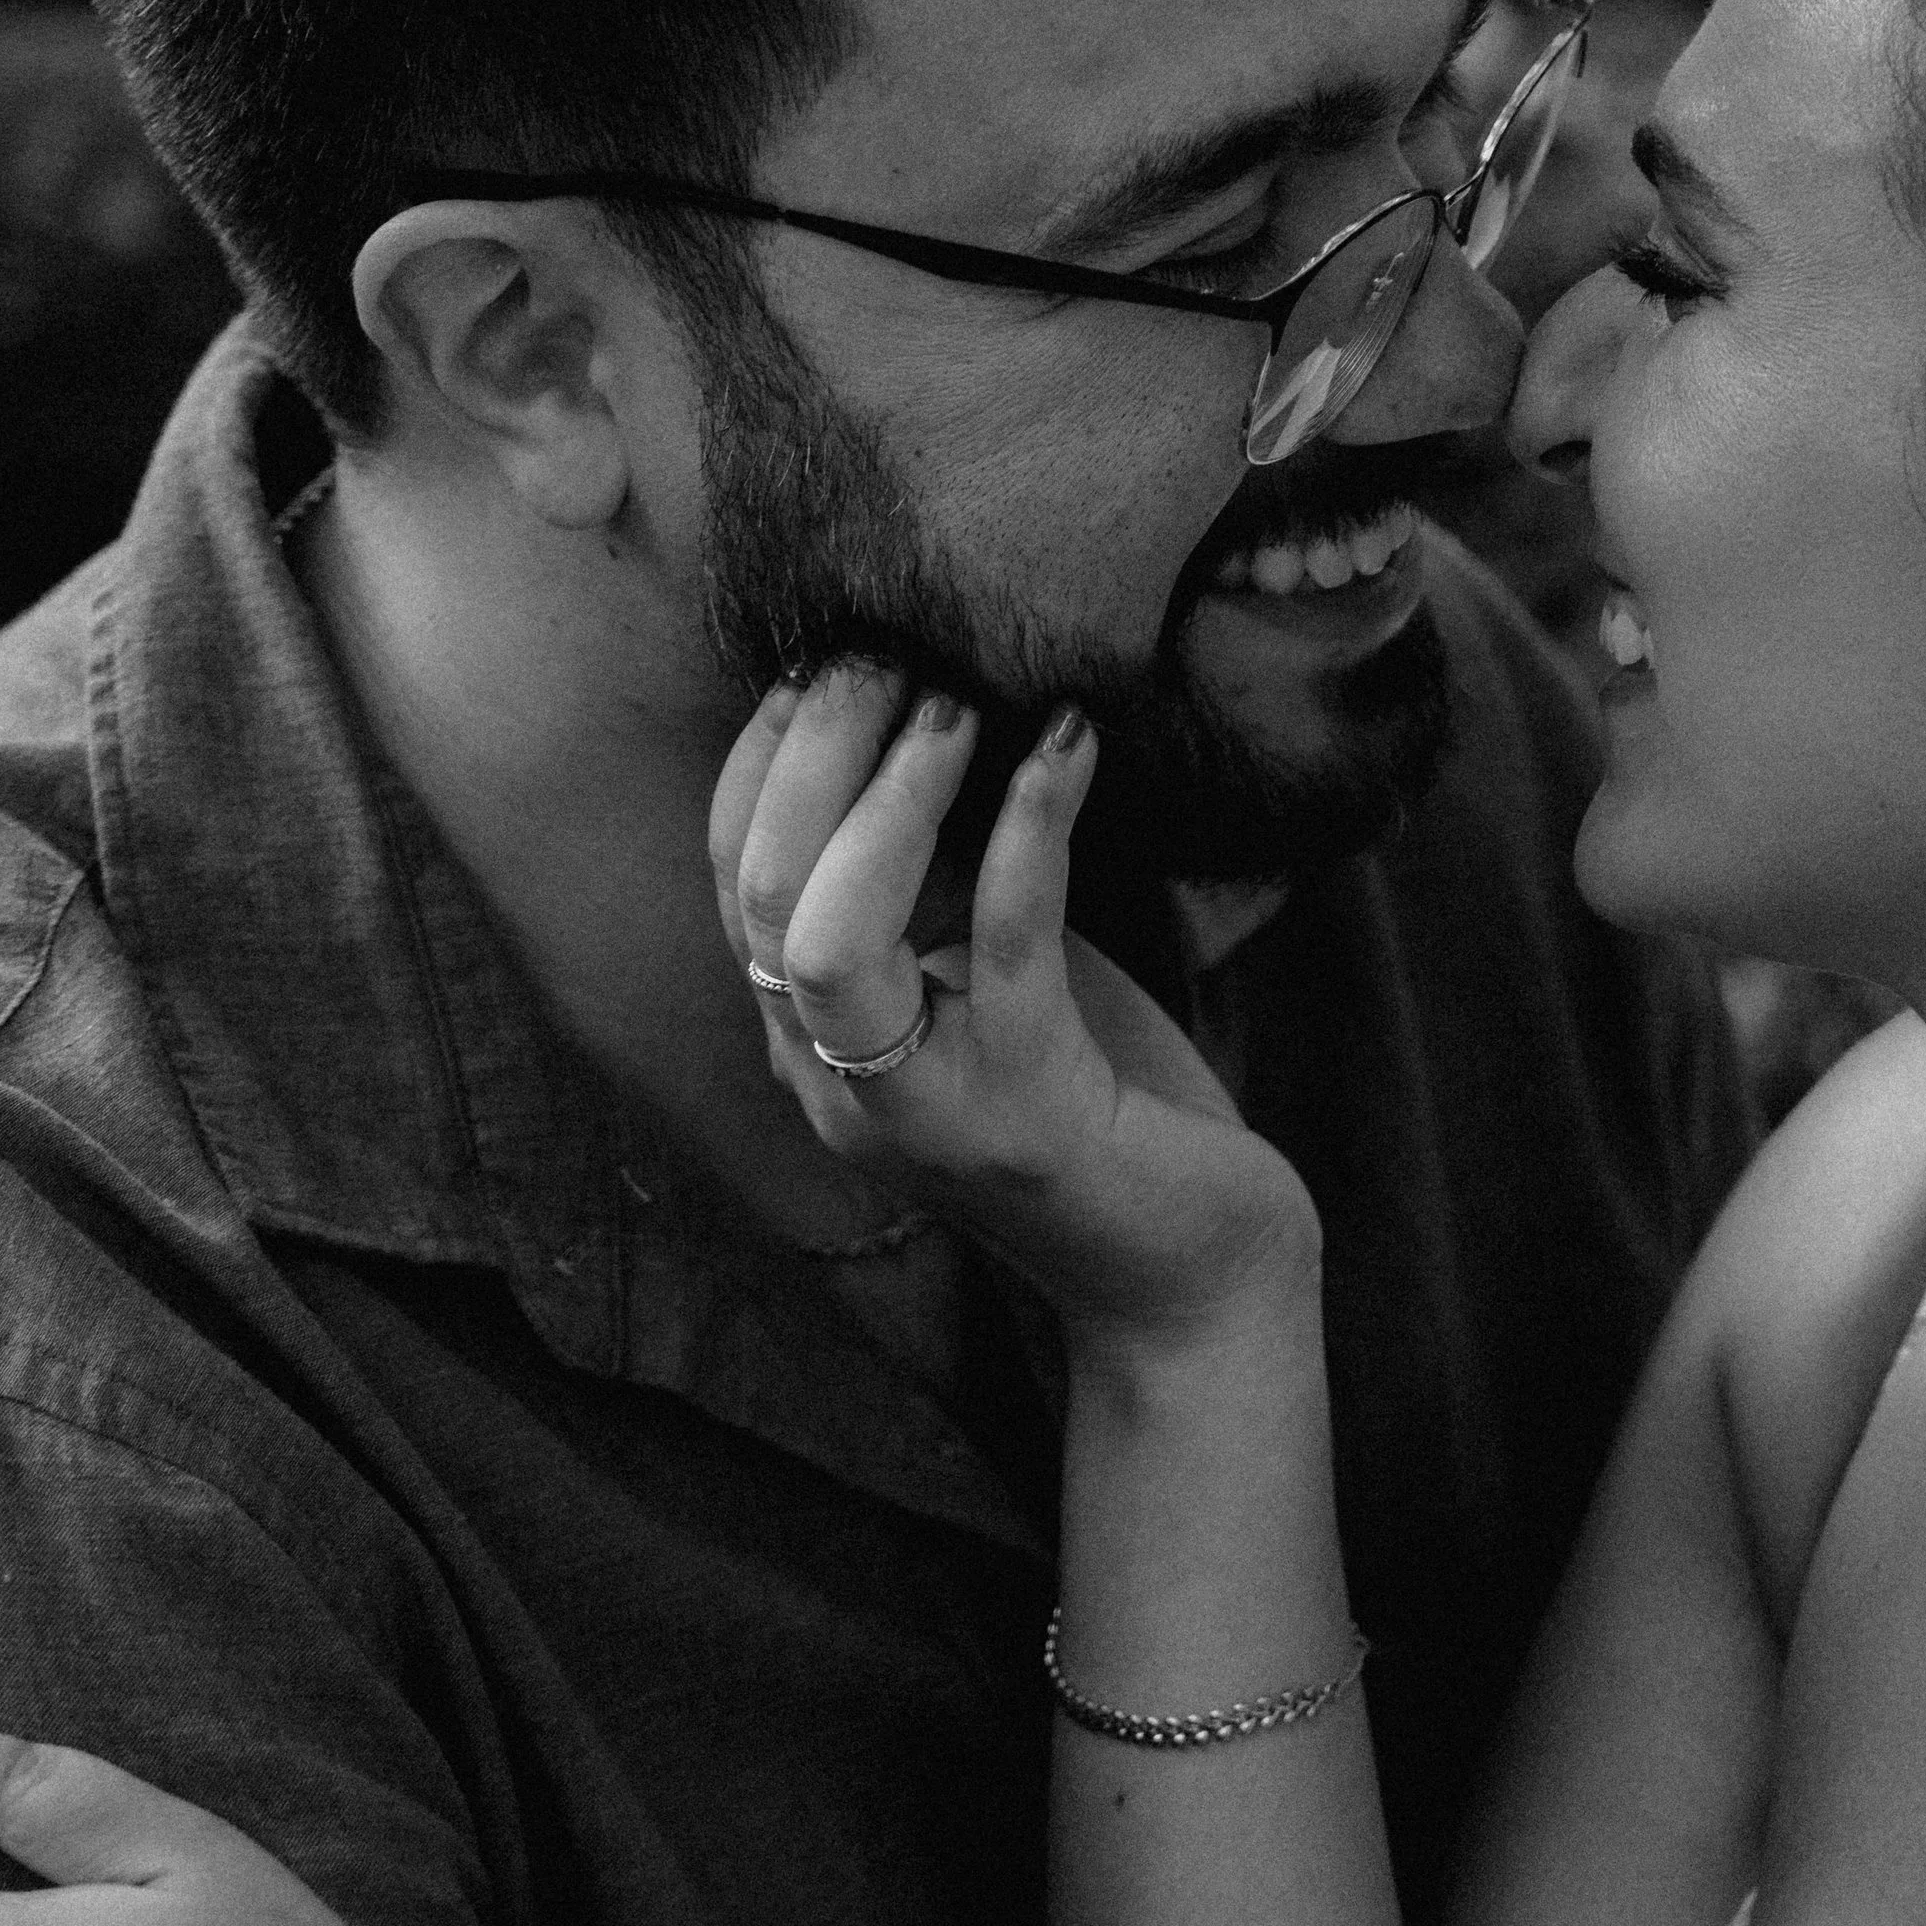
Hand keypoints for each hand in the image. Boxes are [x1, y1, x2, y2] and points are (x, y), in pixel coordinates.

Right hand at [708, 667, 1321, 1345]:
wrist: (1194, 1276)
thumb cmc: (1102, 1103)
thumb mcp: (993, 973)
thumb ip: (935, 880)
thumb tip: (930, 700)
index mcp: (811, 1042)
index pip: (731, 876)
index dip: (767, 753)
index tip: (835, 654)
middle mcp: (835, 1083)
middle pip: (756, 892)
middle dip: (813, 750)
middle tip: (890, 649)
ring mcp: (919, 1109)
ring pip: (830, 933)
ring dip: (891, 793)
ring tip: (958, 697)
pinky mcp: (1028, 1111)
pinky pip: (1005, 940)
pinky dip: (1029, 824)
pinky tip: (1069, 742)